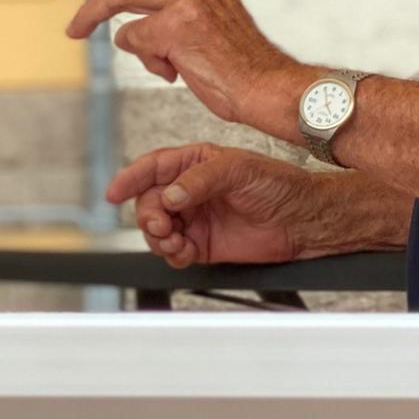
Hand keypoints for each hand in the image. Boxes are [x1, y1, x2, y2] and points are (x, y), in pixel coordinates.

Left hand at [56, 0, 305, 139]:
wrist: (270, 90)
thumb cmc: (238, 73)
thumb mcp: (203, 34)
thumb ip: (171, 20)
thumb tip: (128, 31)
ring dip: (92, 13)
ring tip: (74, 30)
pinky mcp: (178, 24)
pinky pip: (134, 37)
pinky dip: (144, 57)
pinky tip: (170, 71)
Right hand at [104, 143, 321, 267]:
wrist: (304, 220)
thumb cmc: (280, 184)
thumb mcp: (238, 169)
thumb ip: (199, 180)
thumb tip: (169, 196)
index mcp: (196, 164)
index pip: (153, 168)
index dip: (130, 179)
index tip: (114, 193)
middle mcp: (191, 191)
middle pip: (149, 202)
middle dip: (147, 214)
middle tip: (160, 223)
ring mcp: (196, 219)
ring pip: (157, 229)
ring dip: (158, 236)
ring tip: (173, 239)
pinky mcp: (203, 245)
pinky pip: (174, 252)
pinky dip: (172, 254)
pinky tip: (184, 251)